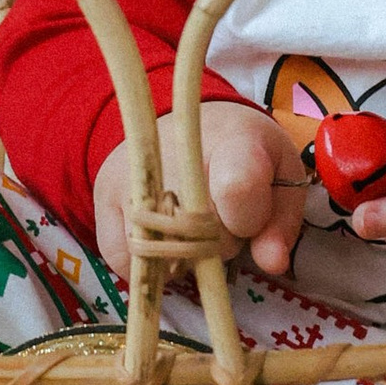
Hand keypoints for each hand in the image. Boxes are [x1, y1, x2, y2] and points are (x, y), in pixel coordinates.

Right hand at [93, 100, 309, 283]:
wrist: (174, 119)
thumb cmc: (237, 149)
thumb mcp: (278, 171)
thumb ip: (281, 220)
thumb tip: (272, 263)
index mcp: (232, 142)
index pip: (238, 190)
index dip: (247, 219)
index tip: (247, 217)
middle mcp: (174, 157)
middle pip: (205, 237)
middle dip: (222, 241)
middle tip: (222, 214)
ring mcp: (133, 180)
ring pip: (165, 257)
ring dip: (185, 257)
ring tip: (192, 222)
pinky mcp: (103, 201)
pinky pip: (127, 263)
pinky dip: (148, 265)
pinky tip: (164, 237)